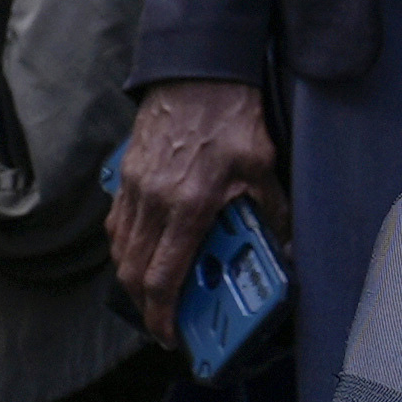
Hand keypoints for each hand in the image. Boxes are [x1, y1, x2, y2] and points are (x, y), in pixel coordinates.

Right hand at [109, 77, 283, 354]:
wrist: (198, 68)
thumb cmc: (231, 113)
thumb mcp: (262, 165)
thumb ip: (271, 210)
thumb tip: (284, 243)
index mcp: (190, 205)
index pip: (165, 277)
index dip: (163, 314)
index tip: (169, 333)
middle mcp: (155, 200)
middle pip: (134, 272)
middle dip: (145, 305)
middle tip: (162, 319)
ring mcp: (135, 185)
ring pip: (121, 248)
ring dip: (133, 275)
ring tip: (152, 288)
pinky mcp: (126, 170)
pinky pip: (117, 220)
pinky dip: (125, 243)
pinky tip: (141, 247)